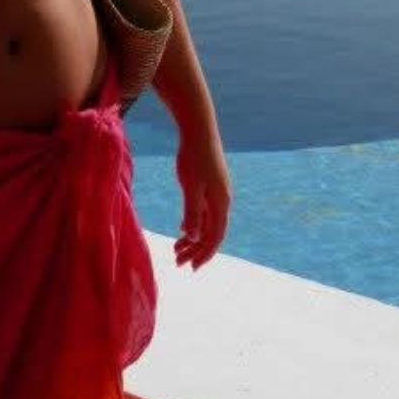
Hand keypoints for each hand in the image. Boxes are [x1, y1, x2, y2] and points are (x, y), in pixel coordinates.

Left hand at [173, 128, 231, 269]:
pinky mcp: (209, 186)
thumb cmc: (194, 157)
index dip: (204, 254)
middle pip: (210, 232)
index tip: (192, 268)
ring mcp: (216, 193)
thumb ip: (193, 212)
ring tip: (176, 249)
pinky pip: (203, 211)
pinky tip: (182, 230)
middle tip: (178, 263)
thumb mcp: (191, 187)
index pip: (215, 236)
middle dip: (195, 250)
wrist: (199, 130)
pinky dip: (193, 223)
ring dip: (192, 238)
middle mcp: (222, 201)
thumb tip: (194, 237)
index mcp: (221, 203)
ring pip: (206, 223)